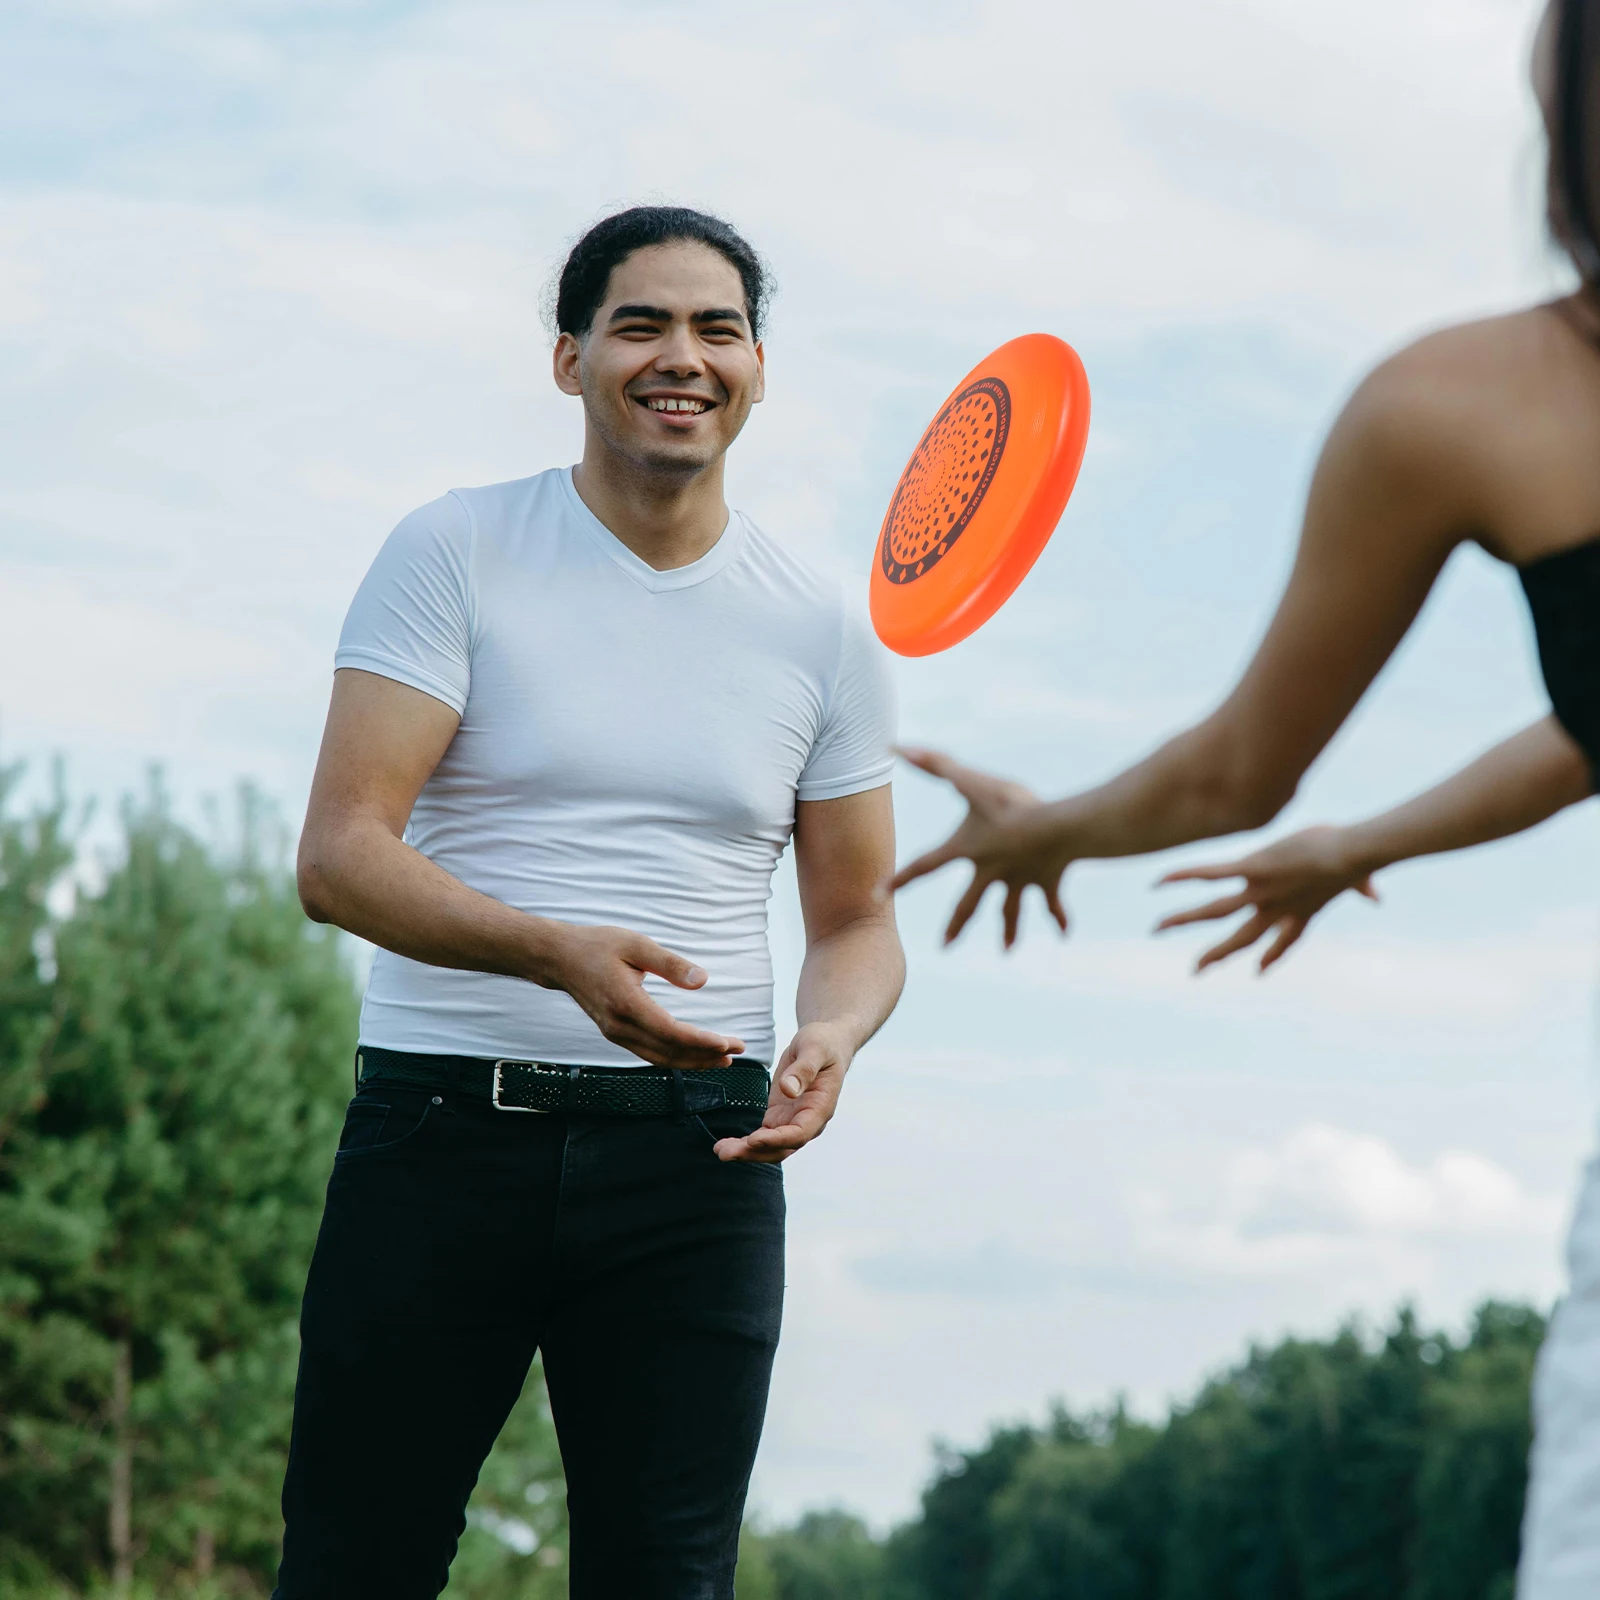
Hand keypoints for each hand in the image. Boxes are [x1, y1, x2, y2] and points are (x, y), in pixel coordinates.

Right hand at [532, 923, 744, 1066]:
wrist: (560, 958)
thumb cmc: (598, 946)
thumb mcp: (636, 944)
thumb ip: (670, 964)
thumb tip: (703, 980)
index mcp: (626, 1003)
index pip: (671, 1032)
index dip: (702, 1041)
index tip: (728, 1042)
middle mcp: (619, 1026)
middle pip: (669, 1051)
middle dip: (705, 1054)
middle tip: (737, 1050)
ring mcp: (615, 1033)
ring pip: (660, 1057)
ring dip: (692, 1061)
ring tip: (723, 1058)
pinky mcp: (616, 1034)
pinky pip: (649, 1053)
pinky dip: (675, 1057)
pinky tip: (693, 1054)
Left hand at [713, 1021, 854, 1163]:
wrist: (824, 1044)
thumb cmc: (823, 1044)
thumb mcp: (815, 1049)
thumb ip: (803, 1070)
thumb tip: (788, 1089)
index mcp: (820, 1107)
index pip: (799, 1133)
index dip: (777, 1140)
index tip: (754, 1139)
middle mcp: (808, 1121)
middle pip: (782, 1147)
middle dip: (755, 1152)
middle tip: (726, 1153)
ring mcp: (793, 1121)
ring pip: (771, 1147)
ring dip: (747, 1152)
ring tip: (721, 1151)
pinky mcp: (780, 1116)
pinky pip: (764, 1136)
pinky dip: (746, 1143)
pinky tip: (727, 1144)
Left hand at [888, 747, 1070, 947]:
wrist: (1057, 828)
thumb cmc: (1011, 804)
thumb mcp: (969, 780)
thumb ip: (933, 764)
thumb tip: (894, 746)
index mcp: (966, 850)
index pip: (924, 866)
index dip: (900, 878)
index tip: (877, 894)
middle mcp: (990, 871)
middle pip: (968, 903)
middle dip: (956, 924)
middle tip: (946, 946)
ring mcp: (1019, 880)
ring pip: (1010, 910)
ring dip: (1008, 930)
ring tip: (1006, 950)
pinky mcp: (1047, 881)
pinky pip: (1053, 903)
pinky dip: (1059, 918)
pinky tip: (1063, 934)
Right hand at [1155, 825, 1377, 972]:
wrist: (1348, 854)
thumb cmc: (1354, 857)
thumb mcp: (1359, 873)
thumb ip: (1364, 885)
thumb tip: (1376, 895)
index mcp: (1301, 911)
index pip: (1284, 941)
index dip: (1271, 956)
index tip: (1258, 970)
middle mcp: (1275, 909)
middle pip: (1239, 939)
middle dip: (1215, 955)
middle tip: (1195, 970)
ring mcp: (1259, 892)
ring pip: (1213, 913)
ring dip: (1183, 919)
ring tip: (1157, 928)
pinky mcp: (1249, 871)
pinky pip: (1209, 876)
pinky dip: (1182, 877)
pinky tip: (1158, 882)